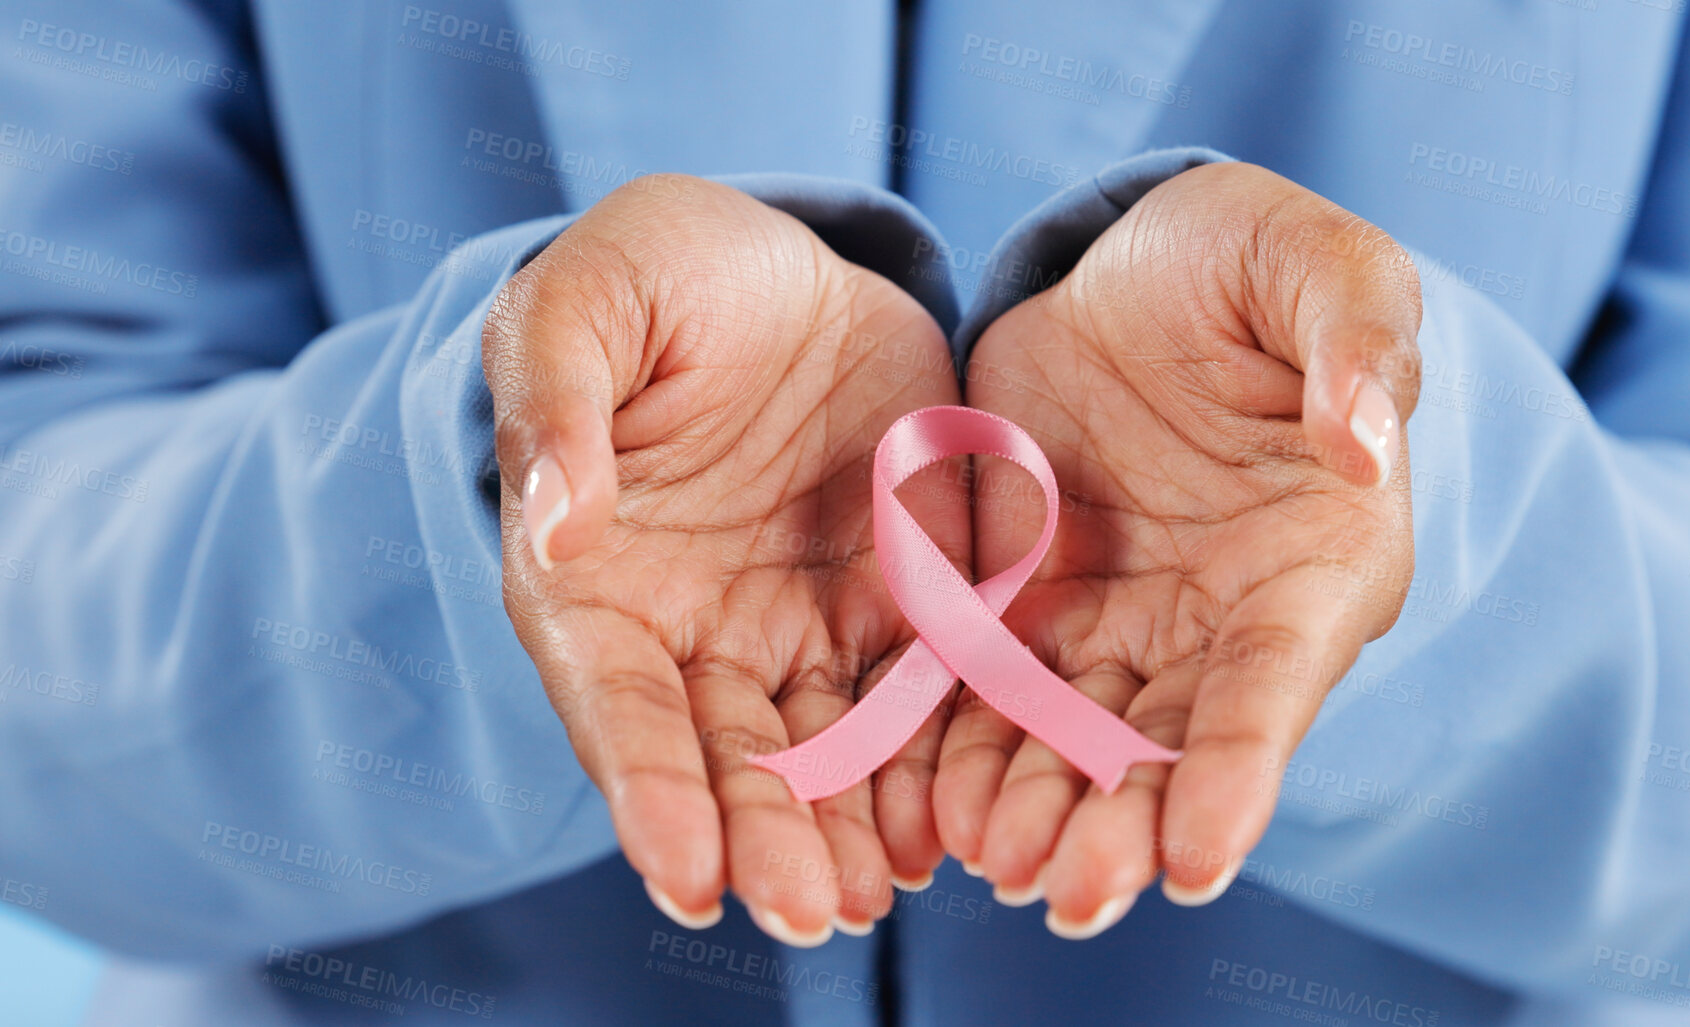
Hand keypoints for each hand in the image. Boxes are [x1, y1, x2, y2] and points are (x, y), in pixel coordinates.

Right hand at [483, 176, 966, 943]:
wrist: (777, 263)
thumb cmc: (654, 278)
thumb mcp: (587, 303)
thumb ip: (557, 403)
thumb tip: (555, 522)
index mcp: (598, 578)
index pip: (617, 702)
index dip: (649, 789)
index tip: (686, 874)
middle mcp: (696, 630)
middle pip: (727, 756)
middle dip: (764, 840)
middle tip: (809, 916)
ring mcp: (798, 624)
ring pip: (825, 750)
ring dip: (848, 830)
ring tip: (879, 899)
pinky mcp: (898, 600)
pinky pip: (920, 694)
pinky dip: (931, 763)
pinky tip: (953, 824)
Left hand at [935, 162, 1420, 935]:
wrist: (1146, 267)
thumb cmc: (1259, 263)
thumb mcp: (1321, 266)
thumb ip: (1357, 341)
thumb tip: (1367, 444)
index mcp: (1317, 560)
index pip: (1276, 680)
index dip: (1239, 767)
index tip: (1201, 858)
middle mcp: (1221, 618)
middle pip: (1171, 742)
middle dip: (1121, 825)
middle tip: (1067, 896)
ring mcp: (1123, 619)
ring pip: (1075, 738)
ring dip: (1035, 810)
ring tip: (989, 867)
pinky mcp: (1028, 601)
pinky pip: (988, 689)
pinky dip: (961, 749)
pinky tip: (924, 805)